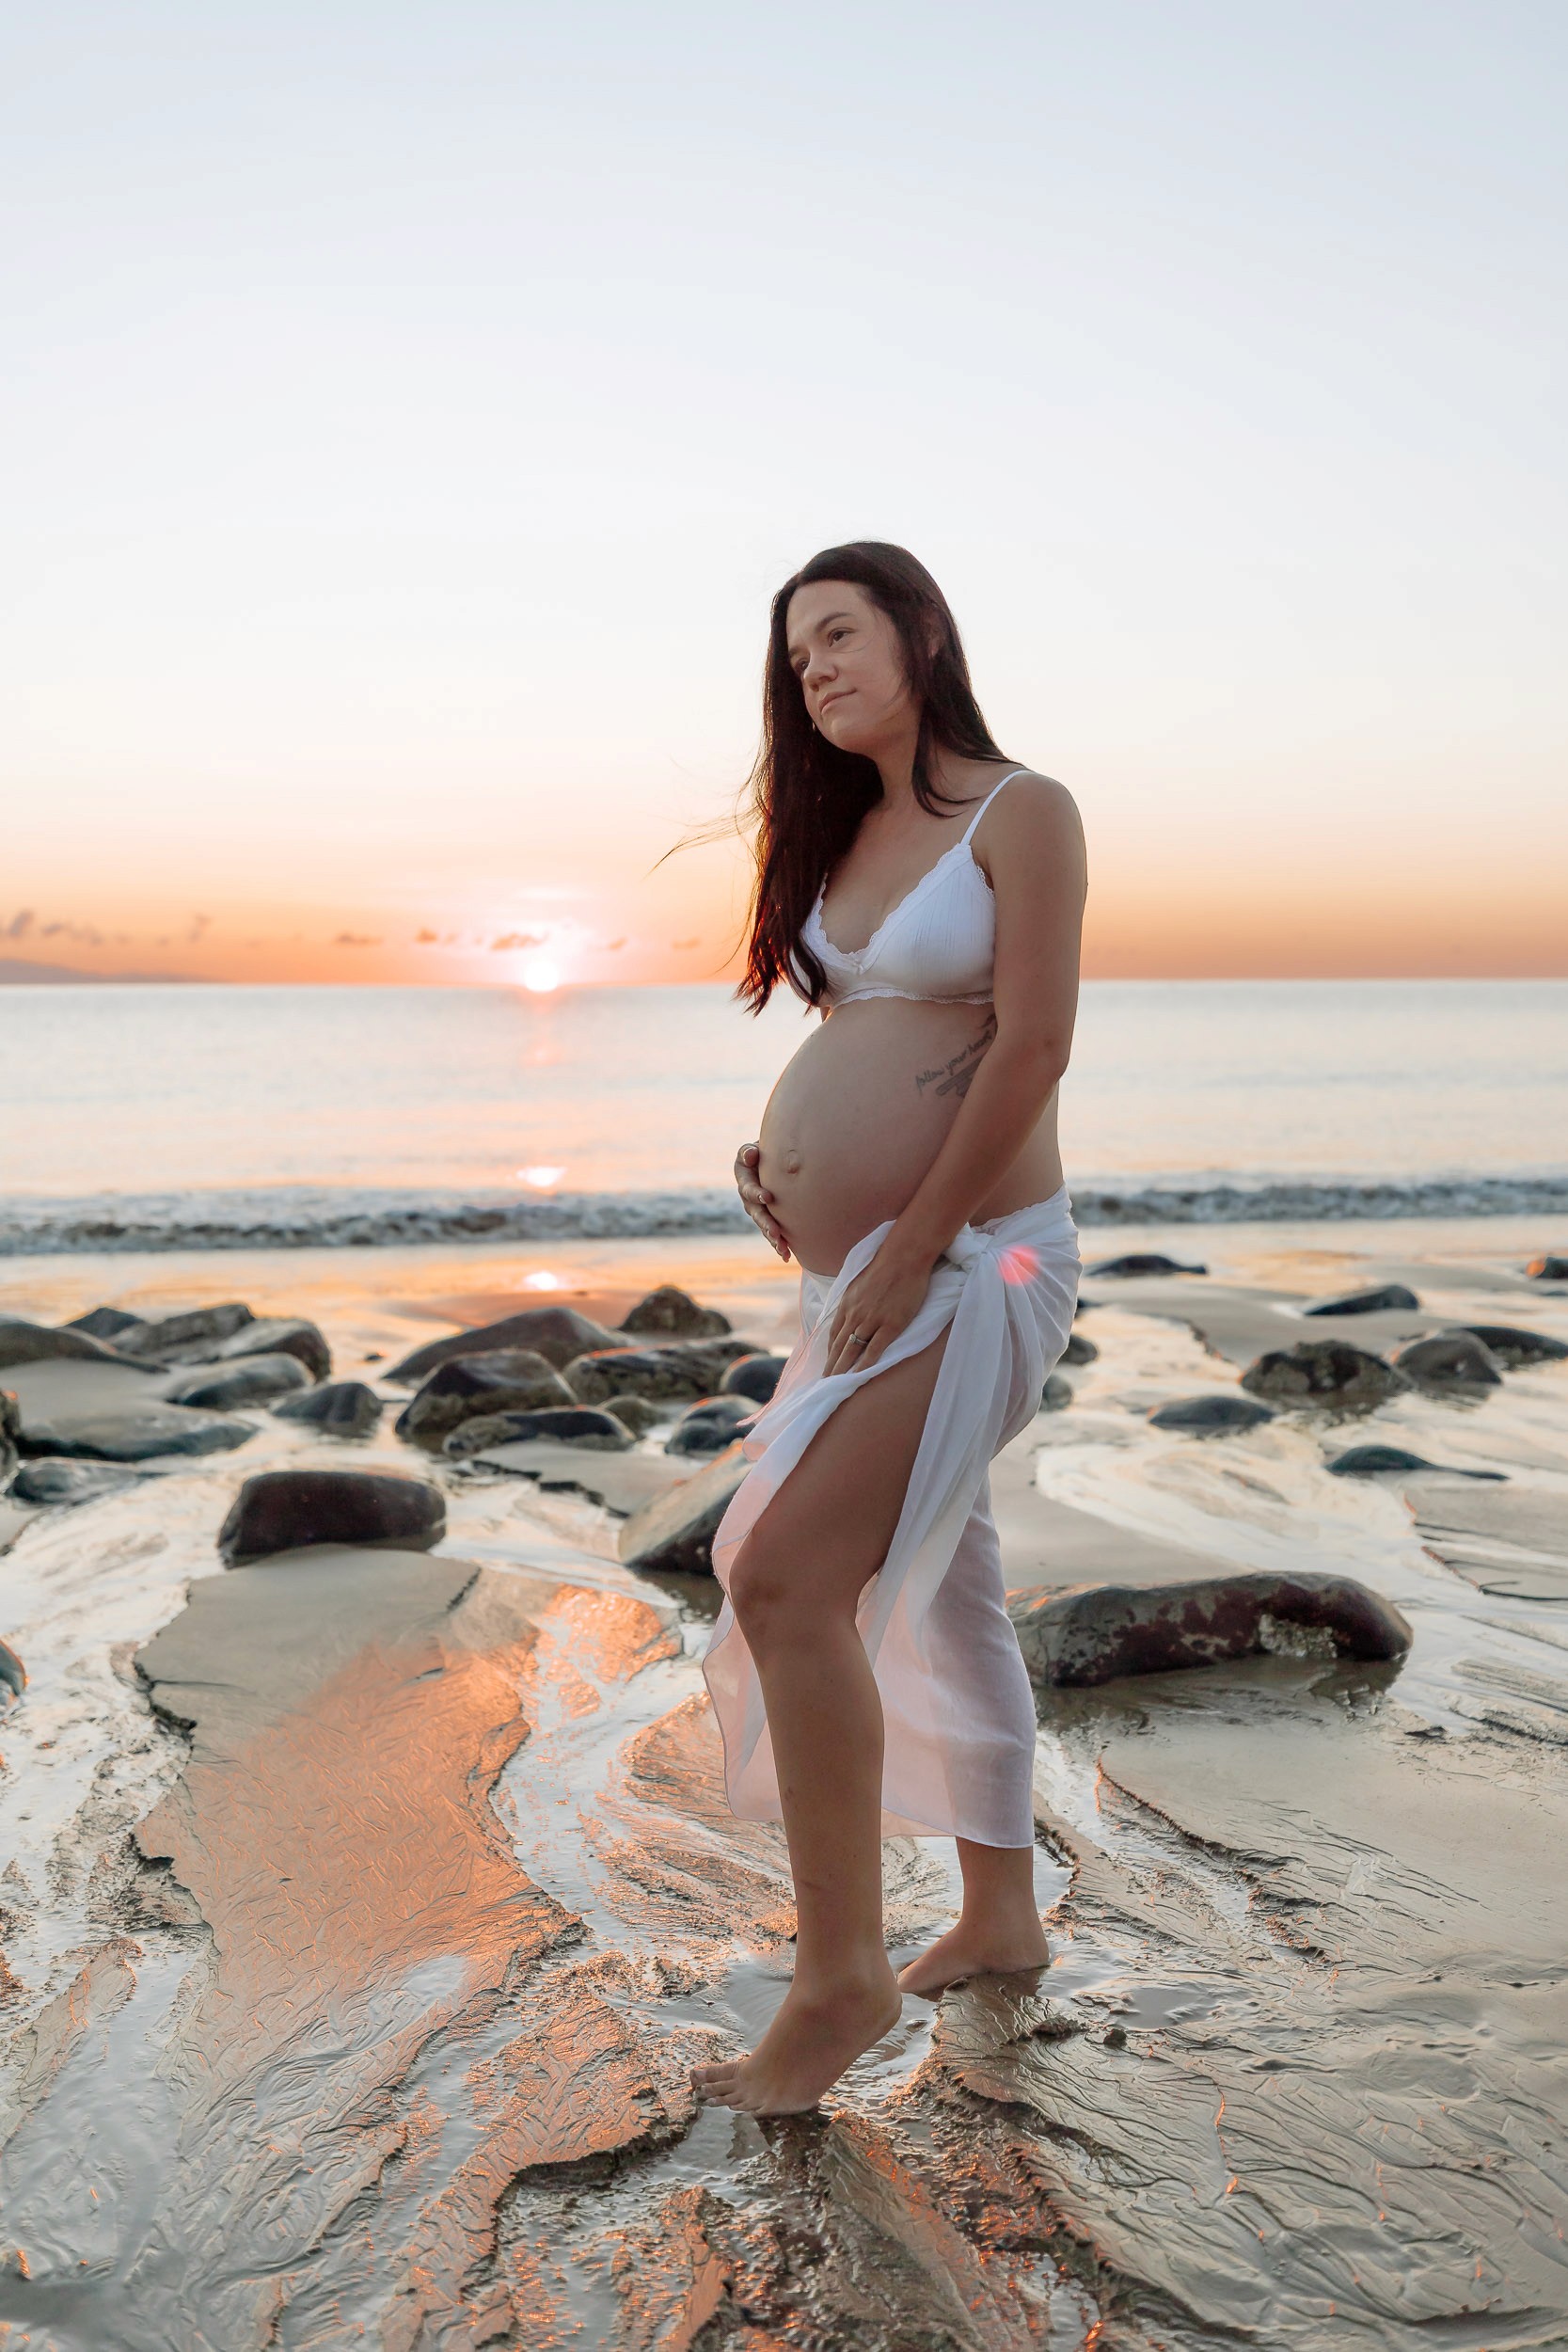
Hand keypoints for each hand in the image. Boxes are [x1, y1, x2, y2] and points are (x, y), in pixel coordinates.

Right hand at [735, 1141, 790, 1261]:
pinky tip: (787, 1256)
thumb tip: (751, 1155)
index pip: (748, 1188)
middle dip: (766, 1223)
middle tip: (775, 1232)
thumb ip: (748, 1151)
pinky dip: (779, 1245)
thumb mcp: (752, 1149)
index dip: (756, 1193)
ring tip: (783, 1248)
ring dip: (773, 1238)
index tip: (768, 1197)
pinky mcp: (770, 1218)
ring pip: (764, 1226)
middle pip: (756, 1213)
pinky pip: (773, 1233)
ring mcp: (759, 1211)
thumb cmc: (762, 1152)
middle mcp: (749, 1199)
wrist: (770, 1160)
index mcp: (744, 1180)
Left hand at [825, 1244, 934, 1374]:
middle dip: (831, 1366)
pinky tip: (860, 1376)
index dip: (829, 1352)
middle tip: (824, 1384)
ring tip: (836, 1385)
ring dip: (842, 1369)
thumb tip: (850, 1310)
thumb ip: (853, 1299)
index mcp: (847, 1304)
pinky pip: (875, 1348)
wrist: (903, 1257)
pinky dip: (865, 1363)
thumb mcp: (859, 1283)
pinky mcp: (891, 1324)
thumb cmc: (885, 1267)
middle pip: (838, 1346)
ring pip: (852, 1350)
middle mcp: (854, 1314)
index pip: (834, 1334)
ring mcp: (872, 1320)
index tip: (827, 1364)